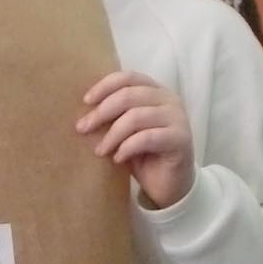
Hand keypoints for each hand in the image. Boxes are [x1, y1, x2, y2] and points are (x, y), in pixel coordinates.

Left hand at [77, 70, 195, 209]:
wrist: (169, 186)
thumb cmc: (144, 156)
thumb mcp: (124, 132)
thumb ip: (112, 117)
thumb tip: (82, 112)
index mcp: (156, 92)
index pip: (129, 77)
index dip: (105, 86)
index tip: (86, 101)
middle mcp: (169, 100)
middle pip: (129, 95)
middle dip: (101, 112)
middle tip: (83, 129)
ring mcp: (177, 118)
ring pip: (136, 117)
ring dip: (112, 134)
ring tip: (99, 151)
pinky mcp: (180, 139)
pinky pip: (147, 138)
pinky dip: (127, 148)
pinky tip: (117, 158)